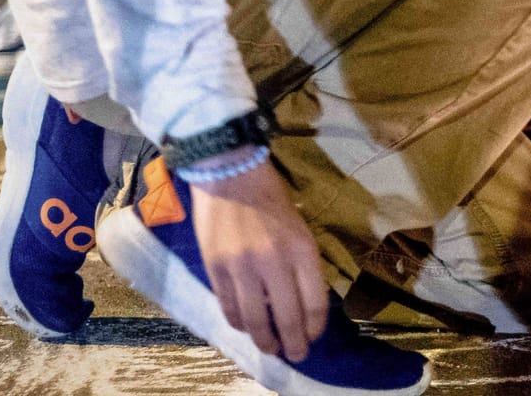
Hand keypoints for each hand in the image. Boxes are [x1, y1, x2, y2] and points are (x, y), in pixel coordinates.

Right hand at [188, 156, 328, 362]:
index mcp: (301, 250)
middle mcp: (273, 262)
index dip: (315, 327)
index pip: (314, 302)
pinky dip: (239, 323)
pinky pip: (229, 307)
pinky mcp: (216, 269)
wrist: (230, 174)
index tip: (314, 337)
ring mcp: (242, 268)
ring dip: (265, 340)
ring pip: (255, 319)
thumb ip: (302, 264)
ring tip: (271, 348)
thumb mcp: (300, 228)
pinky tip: (246, 327)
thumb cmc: (271, 198)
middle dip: (294, 343)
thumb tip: (302, 302)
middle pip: (287, 317)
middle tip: (296, 355)